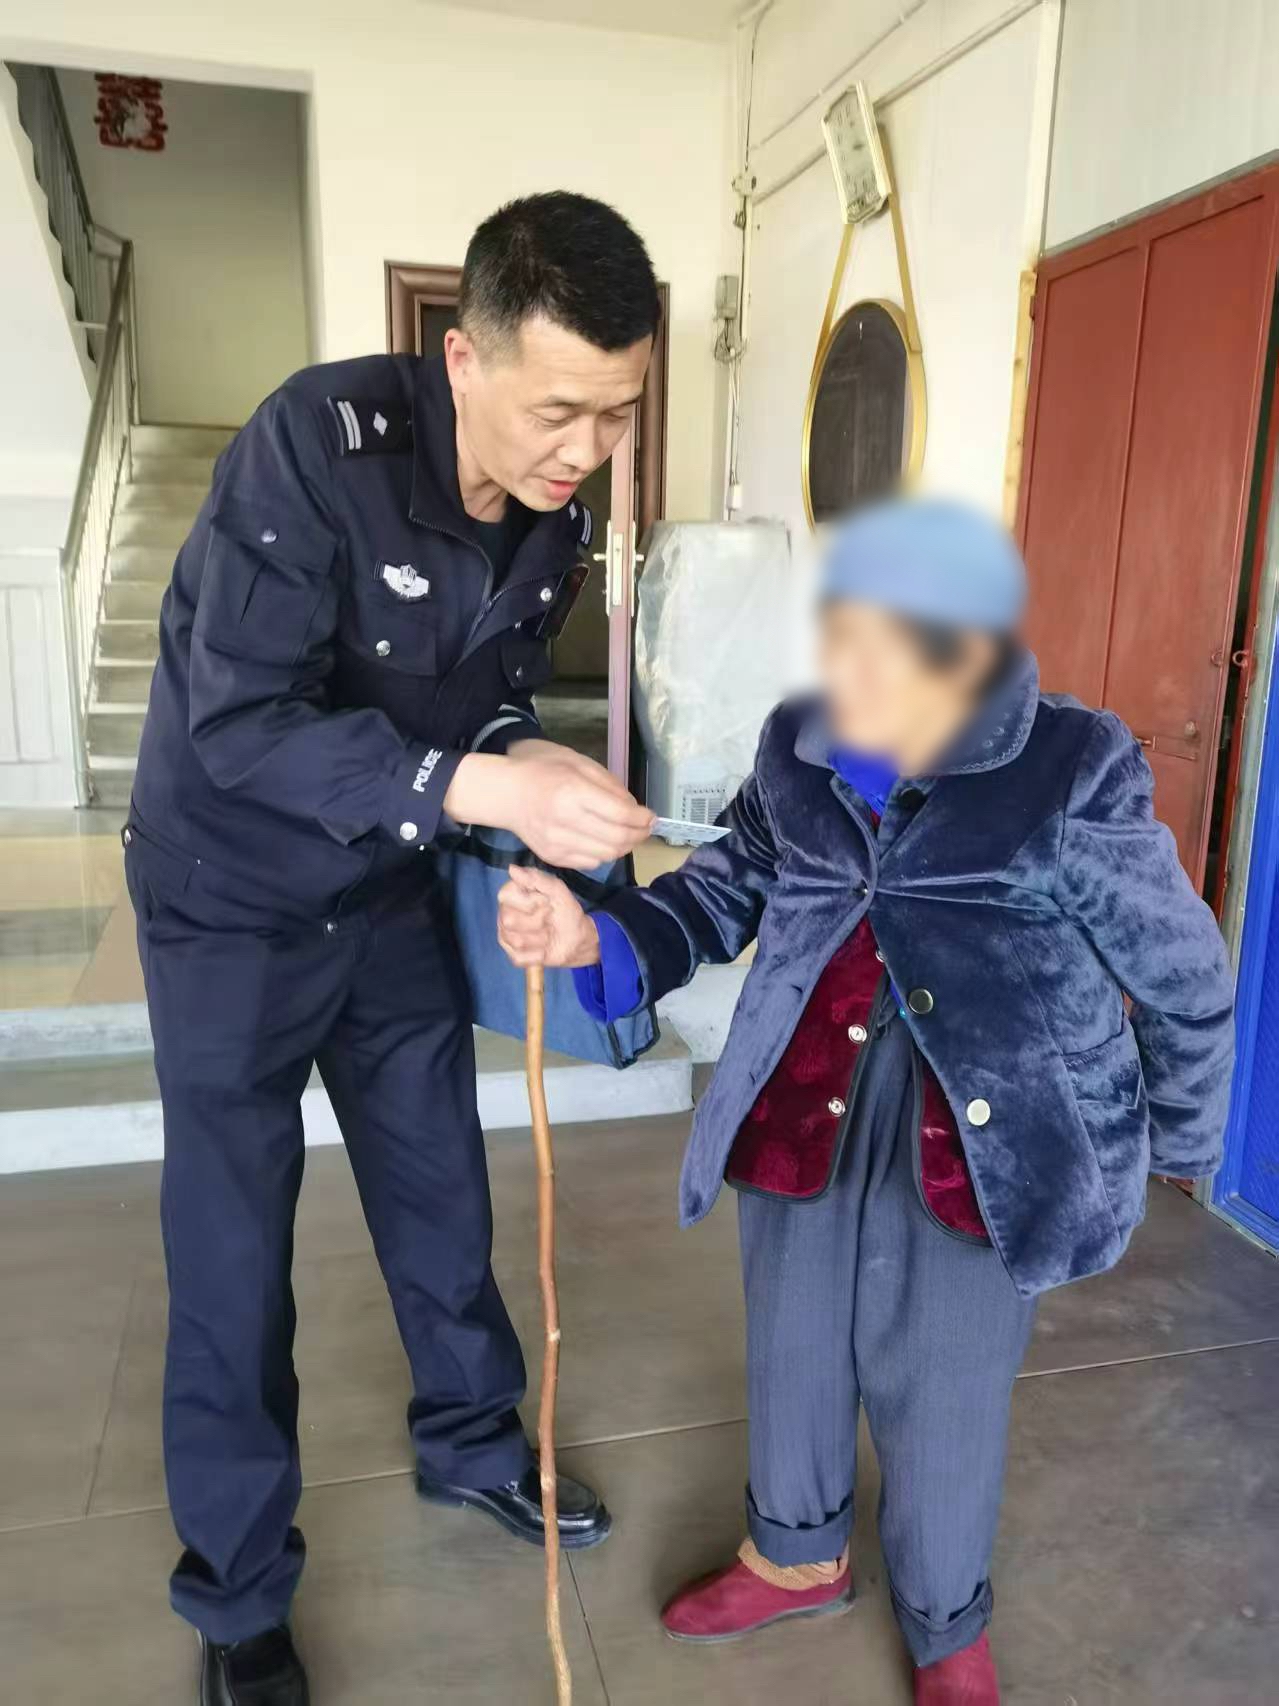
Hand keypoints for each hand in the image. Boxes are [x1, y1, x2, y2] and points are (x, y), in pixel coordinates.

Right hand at [445, 741, 653, 870]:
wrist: (504, 793)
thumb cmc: (541, 769)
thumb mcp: (577, 762)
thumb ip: (609, 784)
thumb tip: (635, 809)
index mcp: (572, 792)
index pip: (620, 815)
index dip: (643, 819)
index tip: (651, 816)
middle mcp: (565, 822)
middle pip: (617, 840)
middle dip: (639, 835)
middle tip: (645, 828)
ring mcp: (557, 843)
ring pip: (607, 856)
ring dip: (624, 847)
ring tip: (627, 834)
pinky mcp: (552, 857)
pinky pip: (590, 863)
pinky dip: (603, 854)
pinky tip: (602, 840)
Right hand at [497, 865, 601, 968]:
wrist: (578, 937)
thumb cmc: (565, 910)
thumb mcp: (557, 890)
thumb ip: (537, 878)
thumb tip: (512, 869)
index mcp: (511, 896)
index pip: (504, 896)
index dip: (529, 902)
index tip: (546, 902)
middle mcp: (504, 915)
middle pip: (509, 920)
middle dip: (538, 921)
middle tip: (549, 919)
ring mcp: (507, 937)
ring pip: (517, 941)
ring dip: (541, 938)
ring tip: (548, 933)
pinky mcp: (514, 956)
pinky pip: (521, 958)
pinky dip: (539, 954)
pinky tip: (545, 948)